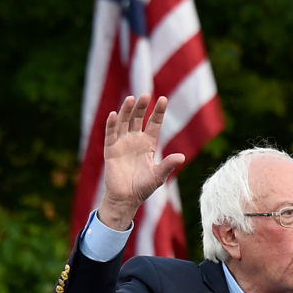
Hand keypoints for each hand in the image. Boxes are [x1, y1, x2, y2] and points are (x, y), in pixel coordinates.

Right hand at [96, 94, 185, 229]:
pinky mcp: (110, 149)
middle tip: (147, 94)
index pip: (154, 123)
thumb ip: (168, 165)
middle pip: (138, 118)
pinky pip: (110, 134)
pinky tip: (113, 114)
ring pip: (124, 122)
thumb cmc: (143, 187)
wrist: (126, 198)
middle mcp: (134, 139)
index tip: (164, 99)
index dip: (158, 112)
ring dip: (126, 110)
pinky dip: (111, 124)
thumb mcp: (158, 175)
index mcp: (147, 143)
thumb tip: (182, 157)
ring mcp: (122, 143)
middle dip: (142, 107)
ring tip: (132, 99)